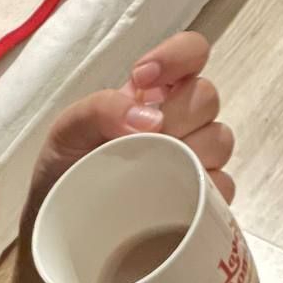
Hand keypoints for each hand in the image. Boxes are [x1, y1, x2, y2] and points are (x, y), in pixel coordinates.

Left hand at [23, 31, 235, 228]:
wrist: (59, 228)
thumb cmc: (63, 174)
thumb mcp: (66, 132)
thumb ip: (100, 109)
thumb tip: (152, 121)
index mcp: (150, 96)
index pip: (190, 53)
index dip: (179, 56)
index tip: (143, 79)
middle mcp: (178, 121)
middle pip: (206, 96)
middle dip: (175, 114)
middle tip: (142, 141)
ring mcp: (194, 159)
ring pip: (220, 139)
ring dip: (190, 152)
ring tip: (154, 173)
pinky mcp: (204, 199)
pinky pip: (224, 185)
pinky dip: (203, 190)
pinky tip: (175, 200)